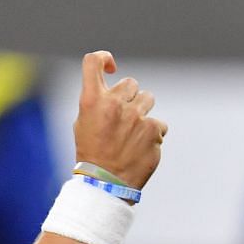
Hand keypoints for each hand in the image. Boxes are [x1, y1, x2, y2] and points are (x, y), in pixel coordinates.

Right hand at [73, 51, 165, 189]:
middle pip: (130, 83)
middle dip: (129, 97)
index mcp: (92, 99)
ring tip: (134, 132)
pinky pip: (159, 124)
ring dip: (143, 112)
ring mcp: (136, 116)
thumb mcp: (83, 122)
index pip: (93, 61)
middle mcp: (114, 104)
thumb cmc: (92, 153)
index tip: (112, 67)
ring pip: (148, 98)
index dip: (104, 58)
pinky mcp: (153, 129)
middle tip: (123, 118)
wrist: (105, 184)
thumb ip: (98, 101)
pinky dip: (153, 134)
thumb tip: (116, 90)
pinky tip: (142, 148)